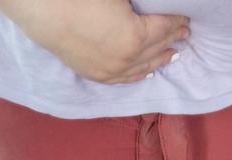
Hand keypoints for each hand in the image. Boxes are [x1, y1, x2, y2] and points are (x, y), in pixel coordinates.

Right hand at [0, 0, 189, 83]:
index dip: (177, 21)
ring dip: (159, 60)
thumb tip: (156, 7)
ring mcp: (109, 71)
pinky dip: (138, 75)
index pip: (164, 29)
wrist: (45, 11)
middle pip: (156, 50)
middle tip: (185, 34)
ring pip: (141, 69)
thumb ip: (142, 5)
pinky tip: (146, 71)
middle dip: (172, 40)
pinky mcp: (95, 74)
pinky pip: (123, 80)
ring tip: (172, 54)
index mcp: (134, 39)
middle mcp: (125, 61)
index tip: (186, 17)